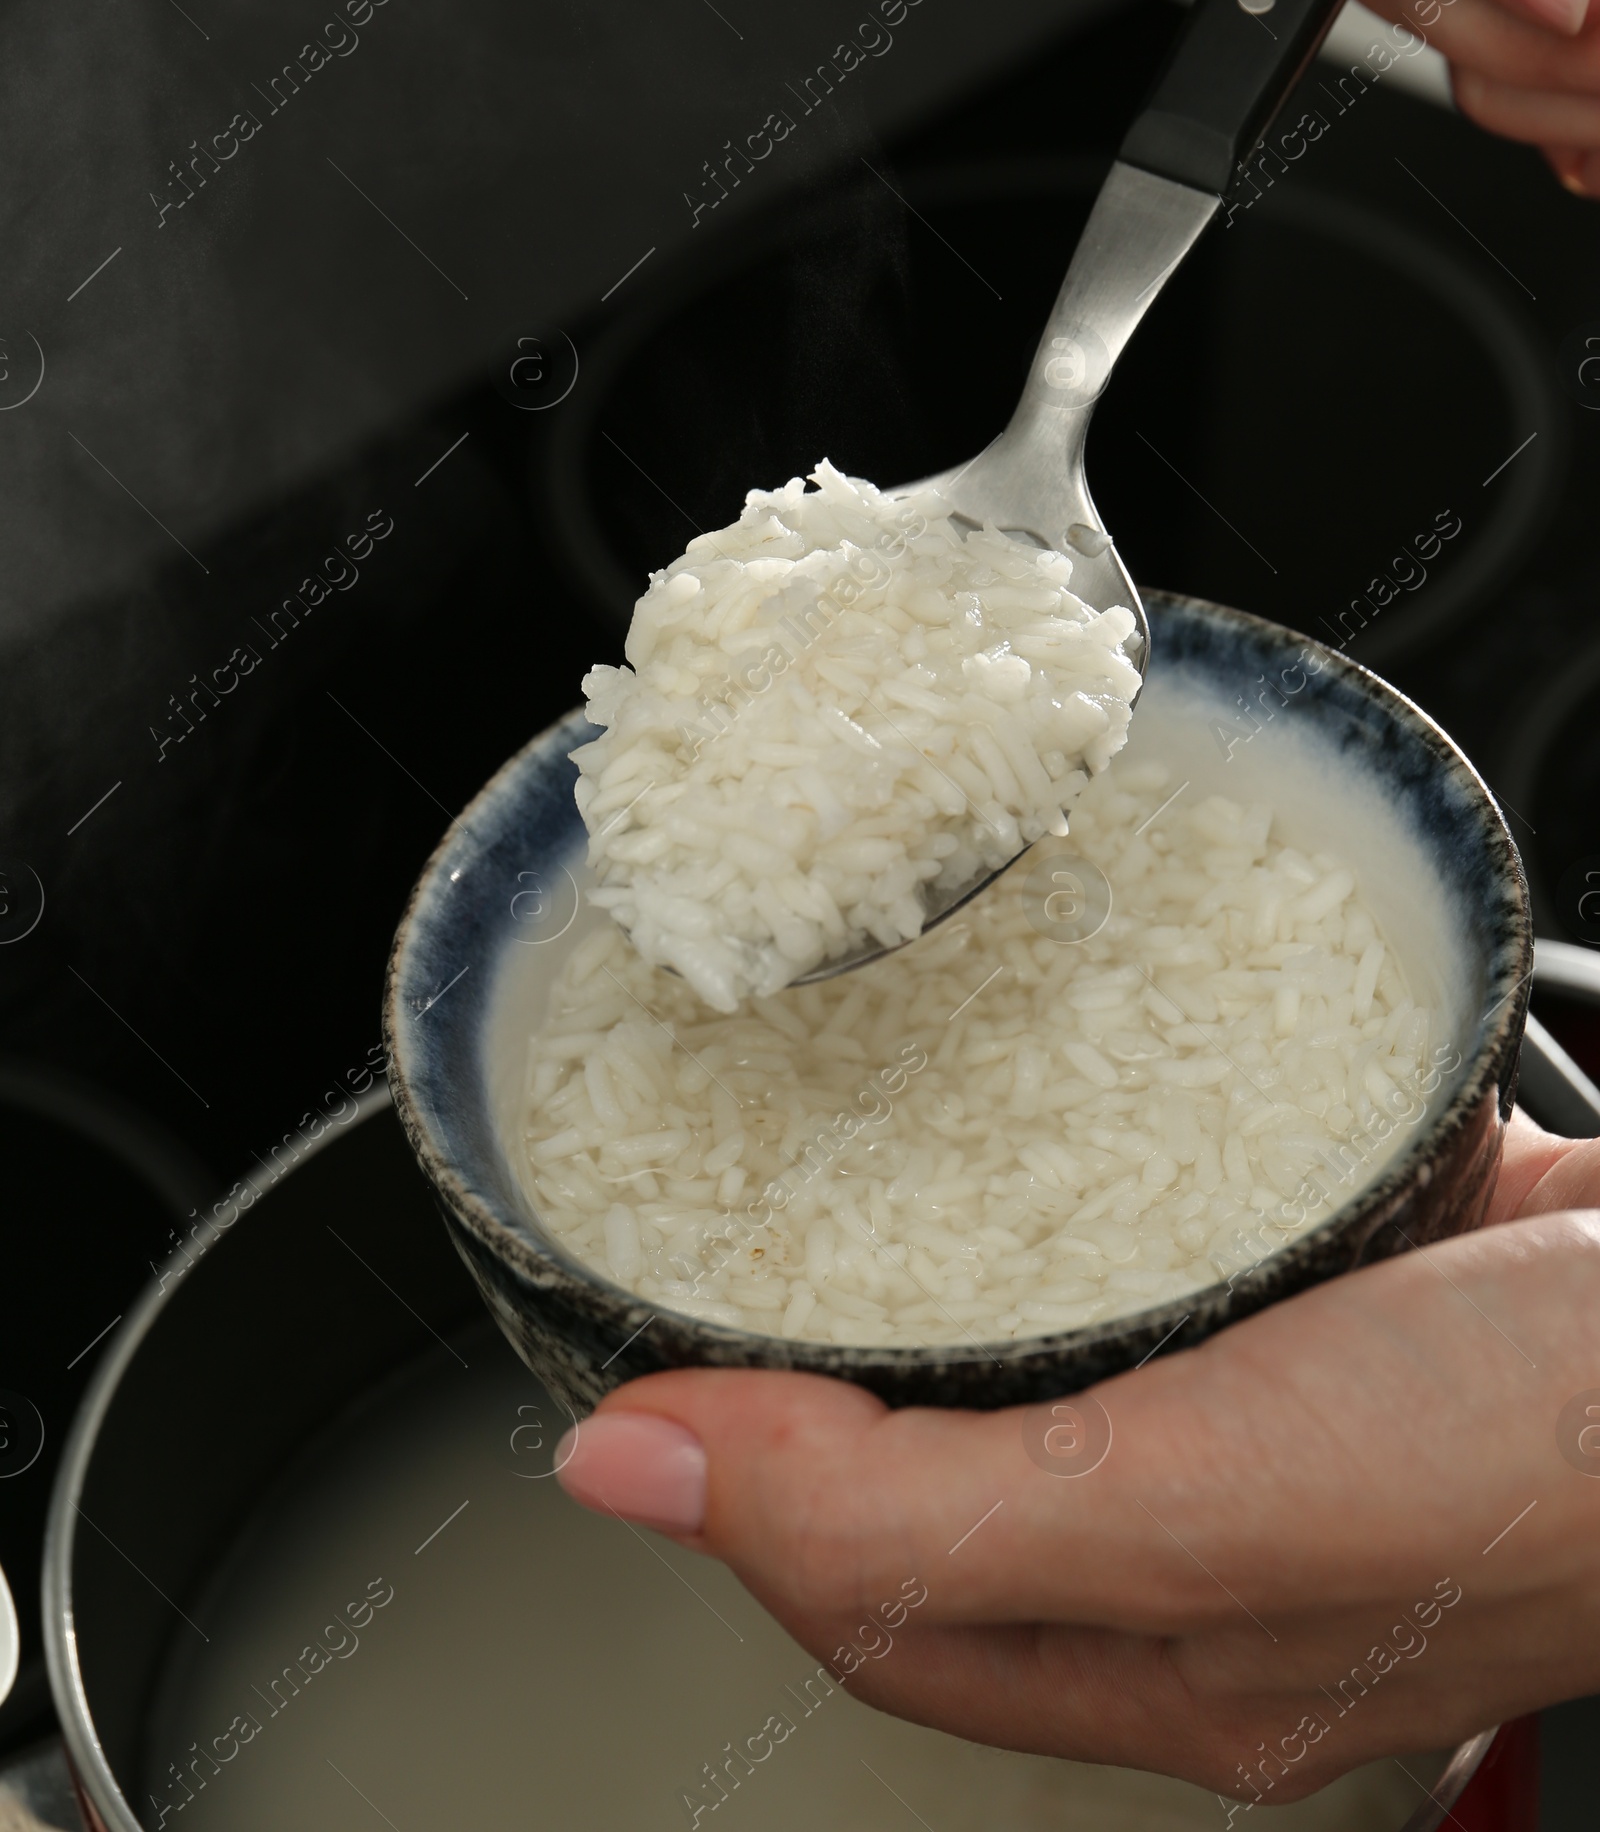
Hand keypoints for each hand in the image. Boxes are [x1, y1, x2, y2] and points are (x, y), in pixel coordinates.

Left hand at [557, 1108, 1599, 1803]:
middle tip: (730, 1218)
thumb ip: (904, 1519)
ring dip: (961, 1229)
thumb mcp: (1185, 1514)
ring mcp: (1285, 1395)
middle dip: (836, 1352)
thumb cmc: (1526, 1459)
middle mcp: (1212, 1536)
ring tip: (856, 1132)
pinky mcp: (1346, 1264)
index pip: (869, 1589)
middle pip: (953, 1460)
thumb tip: (629, 1485)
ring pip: (1063, 1318)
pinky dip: (1104, 1142)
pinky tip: (1065, 1072)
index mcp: (1163, 1651)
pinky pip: (1179, 1208)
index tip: (641, 1356)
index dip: (739, 1485)